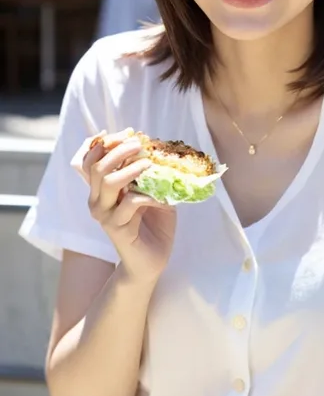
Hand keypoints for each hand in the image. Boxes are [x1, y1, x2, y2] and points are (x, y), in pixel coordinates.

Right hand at [82, 129, 176, 283]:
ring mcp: (105, 215)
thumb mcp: (151, 193)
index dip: (102, 144)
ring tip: (149, 164)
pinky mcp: (117, 229)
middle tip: (139, 144)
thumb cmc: (153, 225)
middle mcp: (97, 201)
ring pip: (108, 182)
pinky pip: (130, 203)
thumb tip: (158, 148)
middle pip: (97, 167)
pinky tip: (163, 198)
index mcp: (101, 191)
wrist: (152, 261)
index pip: (89, 161)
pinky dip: (149, 195)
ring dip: (130, 169)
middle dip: (118, 151)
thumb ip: (148, 174)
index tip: (123, 133)